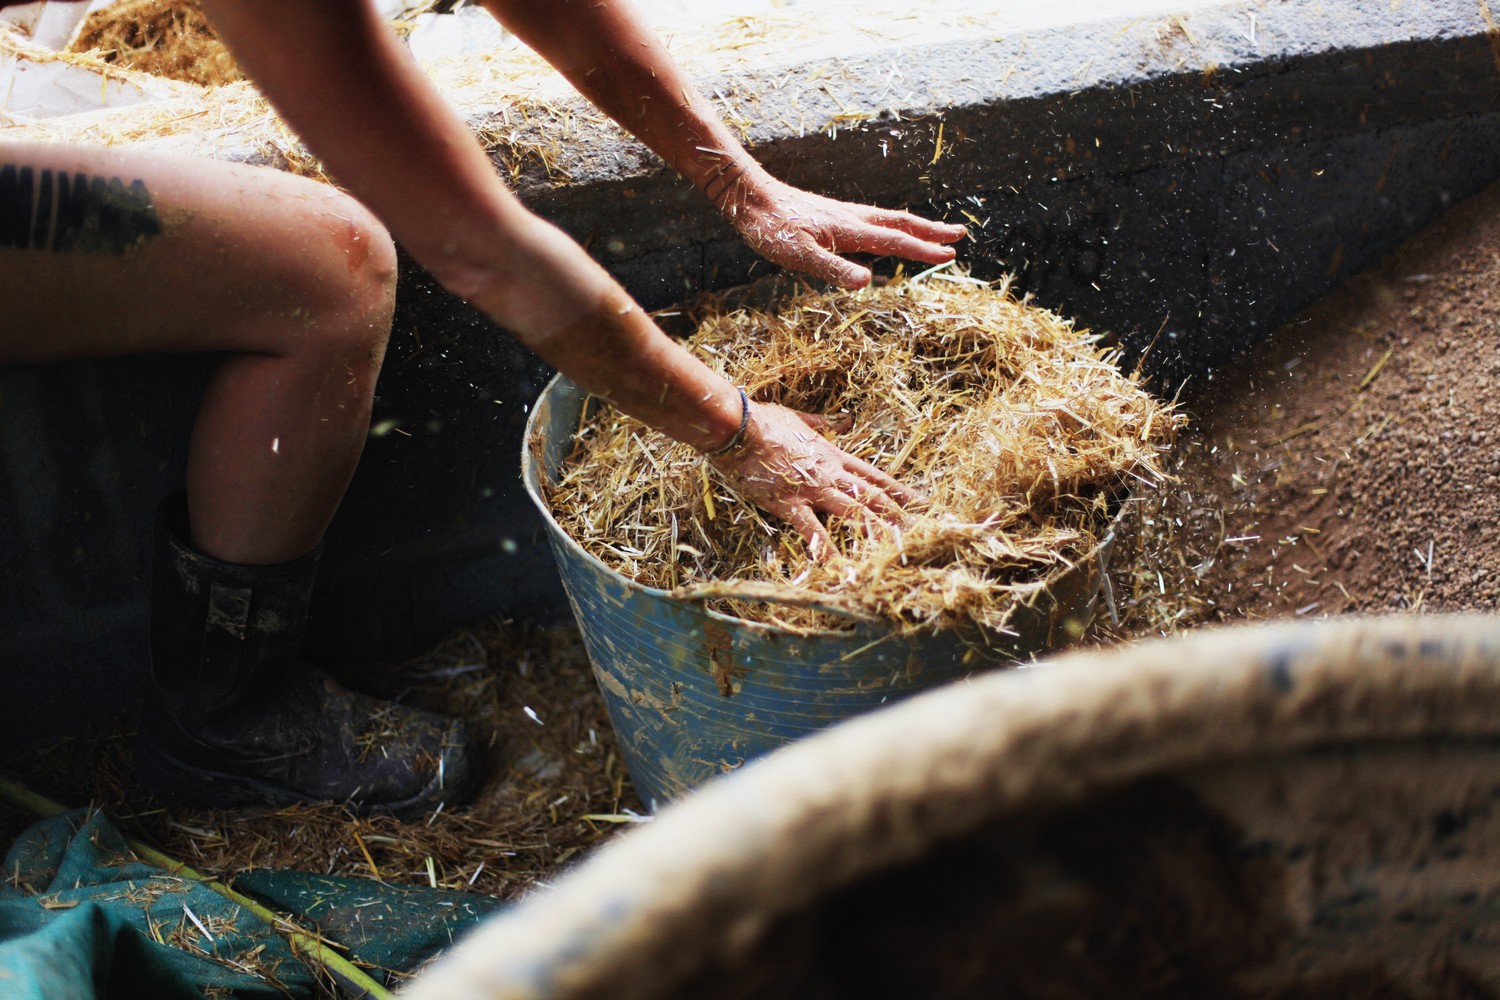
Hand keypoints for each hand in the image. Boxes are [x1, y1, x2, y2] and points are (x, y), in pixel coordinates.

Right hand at [708, 400, 925, 558]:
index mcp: (832, 456)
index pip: (873, 477)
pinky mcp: (789, 504)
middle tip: (922, 531)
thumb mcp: (800, 418)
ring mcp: (812, 490)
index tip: (921, 502)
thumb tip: (845, 419)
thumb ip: (825, 422)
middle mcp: (829, 474)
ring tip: (895, 549)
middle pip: (872, 497)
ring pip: (853, 512)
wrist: (739, 427)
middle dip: (898, 515)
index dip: (899, 491)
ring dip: (875, 531)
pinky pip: (813, 531)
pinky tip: (840, 568)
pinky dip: (828, 550)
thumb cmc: (765, 420)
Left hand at [711, 170, 966, 288]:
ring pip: (888, 219)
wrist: (750, 198)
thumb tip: (868, 282)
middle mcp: (852, 218)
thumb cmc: (772, 228)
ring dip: (914, 226)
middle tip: (959, 235)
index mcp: (850, 229)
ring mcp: (843, 215)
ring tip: (933, 232)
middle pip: (900, 224)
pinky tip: (885, 232)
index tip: (949, 256)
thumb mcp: (800, 256)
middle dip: (930, 231)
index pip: (895, 242)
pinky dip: (891, 225)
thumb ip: (834, 269)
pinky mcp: (831, 215)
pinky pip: (872, 220)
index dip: (923, 250)